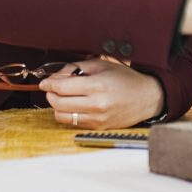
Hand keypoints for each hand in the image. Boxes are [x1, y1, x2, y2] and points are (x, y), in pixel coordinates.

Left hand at [39, 59, 164, 129]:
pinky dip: (68, 114)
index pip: (62, 88)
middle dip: (50, 94)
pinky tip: (73, 105)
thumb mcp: (101, 65)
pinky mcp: (99, 127)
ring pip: (62, 116)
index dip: (49, 84)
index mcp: (97, 85)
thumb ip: (76, 68)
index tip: (45, 82)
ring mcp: (98, 118)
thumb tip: (56, 77)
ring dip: (57, 106)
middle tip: (52, 89)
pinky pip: (73, 123)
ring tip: (63, 97)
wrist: (147, 97)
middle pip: (58, 103)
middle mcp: (97, 104)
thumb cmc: (126, 79)